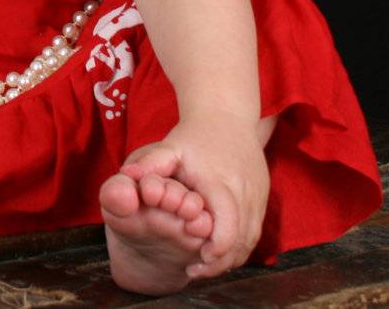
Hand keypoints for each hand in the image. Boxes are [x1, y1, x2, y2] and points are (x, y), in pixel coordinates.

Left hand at [120, 114, 269, 278]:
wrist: (226, 116)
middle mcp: (244, 192)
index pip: (228, 224)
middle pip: (242, 239)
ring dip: (232, 257)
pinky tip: (220, 252)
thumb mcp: (169, 147)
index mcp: (221, 182)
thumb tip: (126, 176)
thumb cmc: (193, 137)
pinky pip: (255, 230)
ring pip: (251, 238)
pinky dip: (240, 246)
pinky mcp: (262, 198)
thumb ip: (149, 164)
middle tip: (196, 272)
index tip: (198, 261)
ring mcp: (257, 196)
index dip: (217, 248)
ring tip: (206, 266)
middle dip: (221, 261)